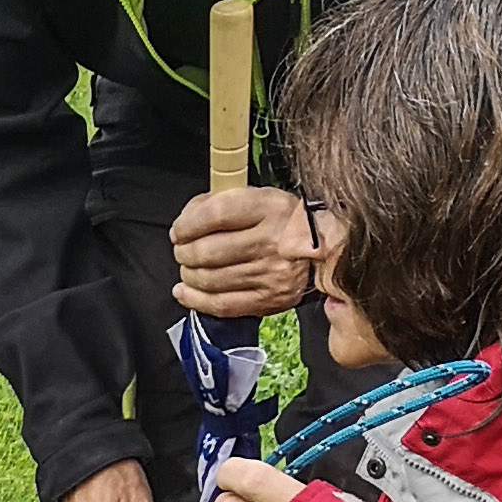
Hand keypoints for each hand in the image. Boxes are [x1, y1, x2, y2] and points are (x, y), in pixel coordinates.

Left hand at [170, 186, 314, 316]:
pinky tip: (185, 291)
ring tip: (188, 267)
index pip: (216, 215)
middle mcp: (273, 240)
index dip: (187, 225)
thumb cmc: (279, 220)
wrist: (322, 246)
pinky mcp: (270, 299)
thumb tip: (186, 220)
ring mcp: (272, 273)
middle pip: (207, 251)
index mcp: (270, 207)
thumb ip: (217, 202)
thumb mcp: (256, 196)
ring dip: (189, 274)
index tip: (178, 231)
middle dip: (184, 252)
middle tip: (182, 250)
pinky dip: (195, 299)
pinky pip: (222, 305)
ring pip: (210, 279)